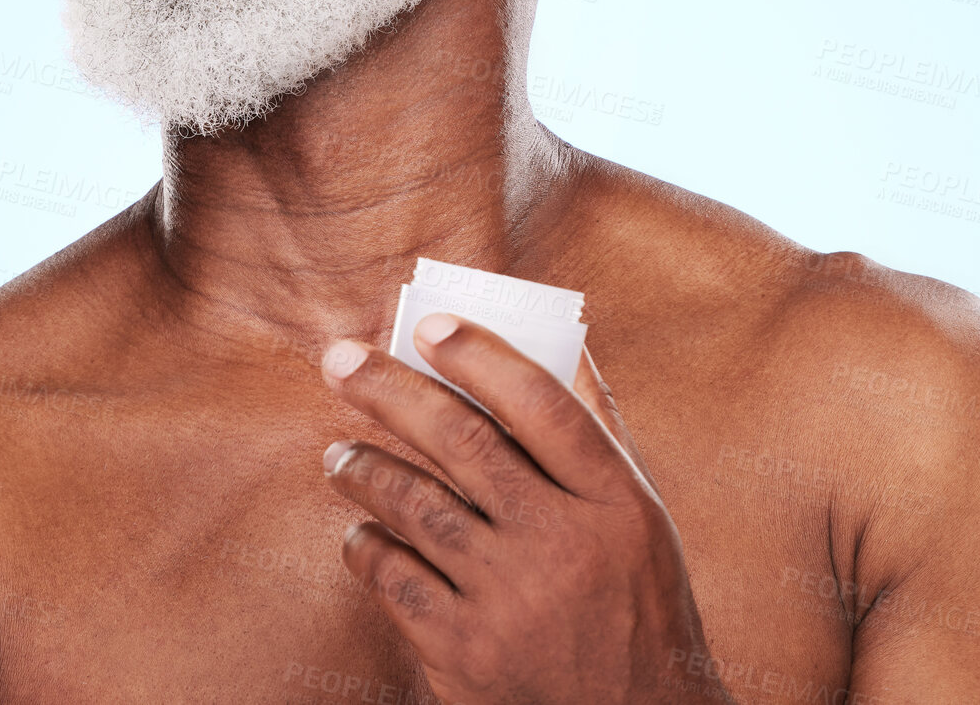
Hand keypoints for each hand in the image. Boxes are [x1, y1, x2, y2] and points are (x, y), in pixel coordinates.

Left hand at [318, 312, 719, 704]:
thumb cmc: (634, 604)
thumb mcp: (641, 520)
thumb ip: (596, 435)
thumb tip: (562, 341)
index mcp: (616, 503)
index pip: (543, 403)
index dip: (482, 355)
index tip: (429, 325)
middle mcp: (563, 545)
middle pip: (463, 441)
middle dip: (390, 390)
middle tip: (338, 359)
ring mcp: (510, 602)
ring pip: (415, 505)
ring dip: (364, 466)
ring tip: (339, 452)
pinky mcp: (465, 655)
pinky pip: (395, 578)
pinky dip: (367, 546)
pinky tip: (360, 531)